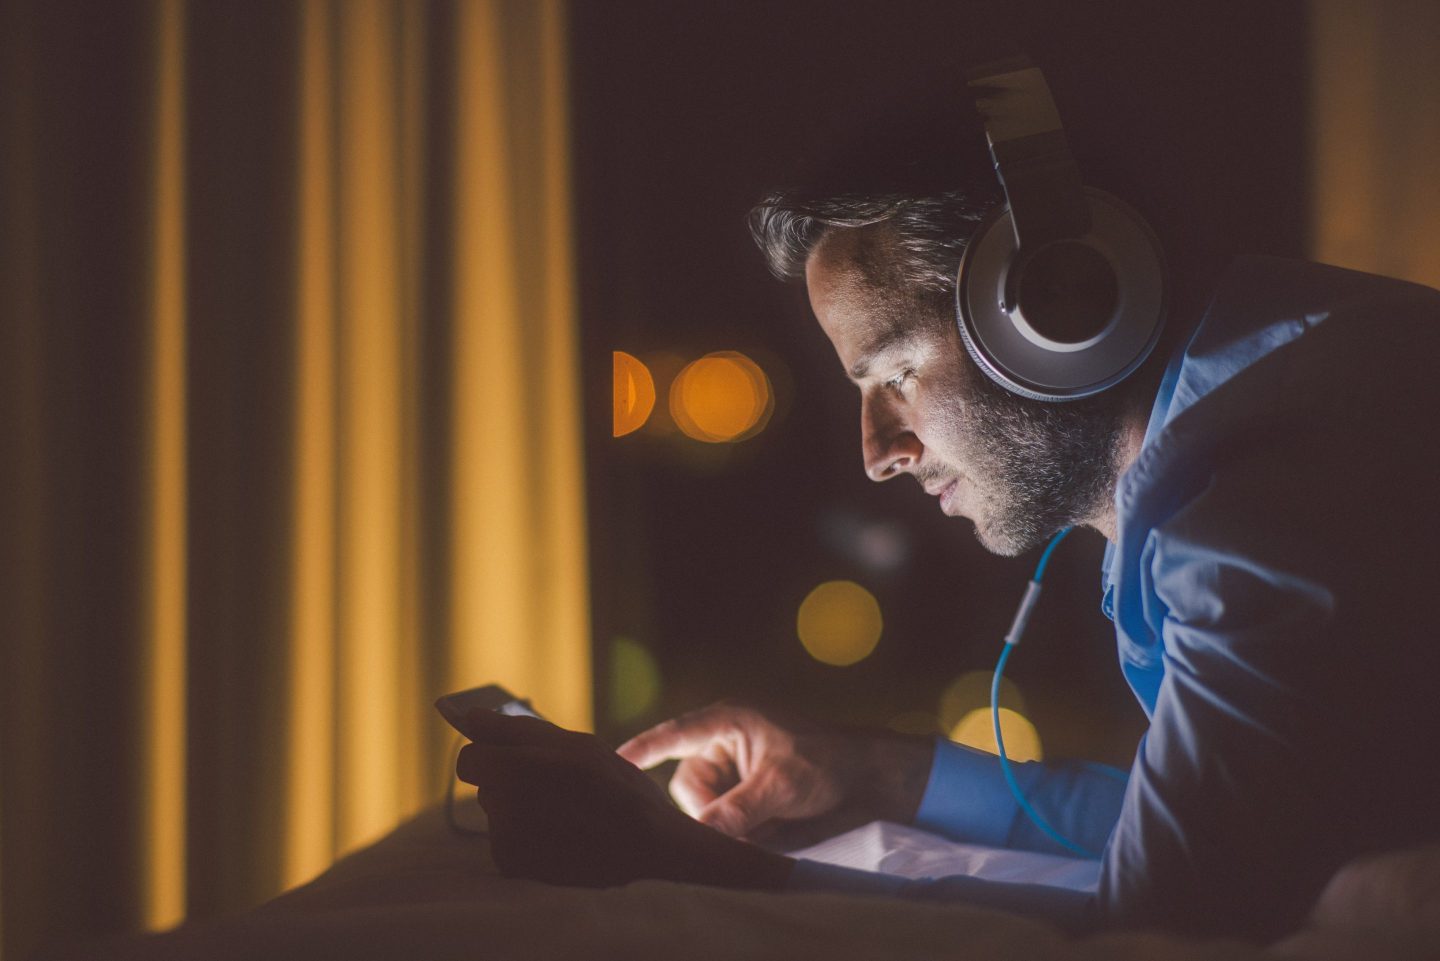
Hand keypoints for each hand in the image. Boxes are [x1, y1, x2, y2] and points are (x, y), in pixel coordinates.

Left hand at [456, 710, 791, 889]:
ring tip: (566, 811)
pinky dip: (528, 835)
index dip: (491, 753)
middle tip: (555, 785)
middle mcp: (503, 810)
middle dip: (511, 780)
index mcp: (515, 770)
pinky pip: (508, 840)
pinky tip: (561, 834)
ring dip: (521, 807)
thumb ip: (516, 729)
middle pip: (485, 785)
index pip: (468, 758)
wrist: (648, 848)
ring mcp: (507, 843)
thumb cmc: (616, 788)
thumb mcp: (576, 745)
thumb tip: (471, 717)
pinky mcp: (514, 869)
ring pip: (498, 813)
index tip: (512, 755)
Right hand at [617, 702, 933, 845]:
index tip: (613, 761)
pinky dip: (736, 830)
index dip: (642, 749)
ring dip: (726, 823)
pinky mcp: (745, 796)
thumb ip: (737, 809)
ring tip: (765, 825)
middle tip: (746, 822)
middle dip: (708, 809)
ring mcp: (734, 771)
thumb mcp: (781, 784)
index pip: (674, 734)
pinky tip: (764, 830)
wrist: (869, 780)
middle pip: (686, 786)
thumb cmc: (827, 763)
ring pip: (703, 808)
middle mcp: (724, 744)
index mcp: (728, 721)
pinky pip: (721, 819)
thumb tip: (703, 834)